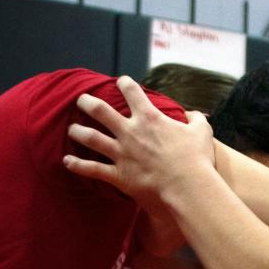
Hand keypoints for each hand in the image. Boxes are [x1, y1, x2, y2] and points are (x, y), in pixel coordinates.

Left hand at [63, 76, 215, 214]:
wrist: (187, 187)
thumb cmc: (197, 159)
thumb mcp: (202, 131)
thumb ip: (196, 119)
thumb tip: (193, 114)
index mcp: (150, 118)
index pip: (132, 92)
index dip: (125, 83)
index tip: (120, 81)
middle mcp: (130, 132)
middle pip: (101, 111)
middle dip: (88, 102)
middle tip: (81, 99)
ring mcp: (122, 153)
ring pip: (91, 138)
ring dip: (78, 132)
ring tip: (71, 129)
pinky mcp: (118, 175)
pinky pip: (92, 169)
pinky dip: (78, 166)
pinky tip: (66, 161)